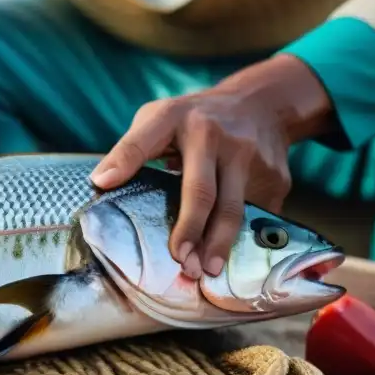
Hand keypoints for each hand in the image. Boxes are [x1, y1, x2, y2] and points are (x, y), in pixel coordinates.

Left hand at [89, 55, 333, 280]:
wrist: (261, 103)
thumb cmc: (194, 119)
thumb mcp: (159, 119)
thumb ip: (132, 149)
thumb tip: (99, 183)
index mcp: (174, 118)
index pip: (142, 140)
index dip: (123, 160)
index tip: (102, 183)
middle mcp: (213, 135)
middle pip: (201, 191)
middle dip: (190, 229)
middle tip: (181, 262)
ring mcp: (249, 156)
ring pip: (234, 209)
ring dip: (219, 244)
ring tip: (206, 271)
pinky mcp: (275, 177)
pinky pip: (258, 215)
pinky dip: (243, 240)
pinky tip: (232, 256)